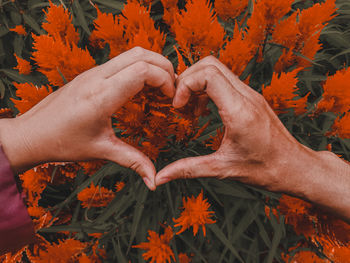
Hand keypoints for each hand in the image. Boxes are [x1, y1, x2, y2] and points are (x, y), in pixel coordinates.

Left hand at [0, 47, 174, 189]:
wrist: (31, 134)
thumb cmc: (62, 143)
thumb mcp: (101, 151)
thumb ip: (133, 161)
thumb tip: (154, 180)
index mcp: (102, 97)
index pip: (143, 71)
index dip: (165, 80)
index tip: (172, 98)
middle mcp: (97, 78)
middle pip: (141, 54)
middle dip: (164, 67)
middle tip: (173, 88)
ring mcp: (93, 72)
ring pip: (131, 53)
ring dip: (152, 64)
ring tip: (161, 86)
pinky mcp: (90, 74)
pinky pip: (121, 60)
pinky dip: (138, 67)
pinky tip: (142, 88)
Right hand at [155, 56, 318, 193]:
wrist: (294, 167)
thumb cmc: (265, 169)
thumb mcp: (222, 169)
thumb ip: (187, 169)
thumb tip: (161, 177)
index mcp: (239, 111)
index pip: (208, 74)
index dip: (185, 84)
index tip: (178, 106)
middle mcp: (246, 96)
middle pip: (210, 64)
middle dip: (187, 79)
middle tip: (179, 103)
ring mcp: (251, 94)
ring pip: (218, 69)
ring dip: (197, 82)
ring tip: (189, 108)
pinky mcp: (251, 98)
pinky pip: (225, 81)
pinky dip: (208, 88)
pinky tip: (204, 111)